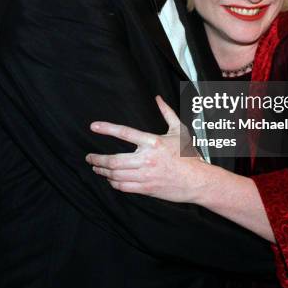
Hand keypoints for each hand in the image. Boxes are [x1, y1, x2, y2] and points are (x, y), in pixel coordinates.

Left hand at [86, 96, 206, 201]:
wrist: (197, 181)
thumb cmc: (189, 155)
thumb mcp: (179, 130)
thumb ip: (167, 113)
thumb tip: (158, 98)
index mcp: (153, 142)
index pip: (125, 133)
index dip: (108, 128)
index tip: (94, 126)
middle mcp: (147, 159)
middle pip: (114, 160)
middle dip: (98, 159)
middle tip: (89, 158)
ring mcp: (146, 175)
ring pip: (116, 174)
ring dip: (103, 171)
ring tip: (97, 168)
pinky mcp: (146, 188)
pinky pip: (123, 186)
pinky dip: (113, 183)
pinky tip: (111, 179)